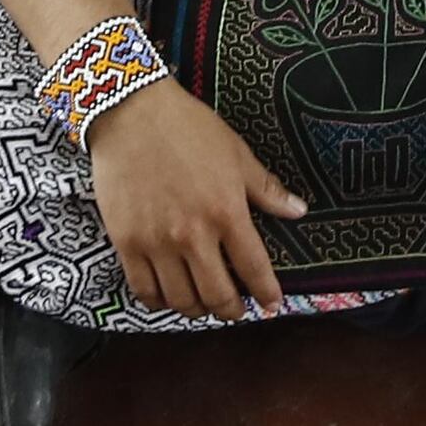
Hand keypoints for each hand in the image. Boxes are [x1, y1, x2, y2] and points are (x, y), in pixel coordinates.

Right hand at [84, 83, 306, 319]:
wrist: (131, 113)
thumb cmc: (188, 128)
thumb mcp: (236, 153)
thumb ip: (266, 189)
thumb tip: (299, 211)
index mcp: (226, 211)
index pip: (254, 268)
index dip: (266, 293)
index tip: (272, 305)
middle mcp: (193, 234)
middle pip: (217, 294)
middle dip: (231, 311)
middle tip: (236, 312)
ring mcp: (156, 242)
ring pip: (180, 300)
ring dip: (197, 310)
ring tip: (204, 305)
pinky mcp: (126, 243)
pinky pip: (144, 289)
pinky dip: (159, 302)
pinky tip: (169, 296)